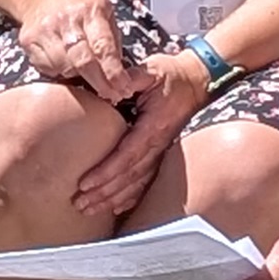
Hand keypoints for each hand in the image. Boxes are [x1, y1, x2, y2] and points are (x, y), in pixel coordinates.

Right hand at [12, 0, 135, 102]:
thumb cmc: (79, 6)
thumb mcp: (104, 12)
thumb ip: (113, 40)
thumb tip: (121, 74)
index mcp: (91, 10)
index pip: (103, 46)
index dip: (113, 71)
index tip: (123, 88)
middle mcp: (67, 19)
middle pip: (83, 61)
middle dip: (99, 83)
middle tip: (111, 95)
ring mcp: (45, 29)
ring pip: (64, 67)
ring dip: (78, 77)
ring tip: (86, 74)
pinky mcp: (29, 40)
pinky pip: (47, 67)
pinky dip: (59, 72)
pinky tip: (65, 64)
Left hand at [70, 49, 210, 220]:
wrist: (198, 81)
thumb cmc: (171, 74)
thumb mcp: (151, 70)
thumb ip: (132, 77)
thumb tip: (113, 85)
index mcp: (153, 126)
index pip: (127, 155)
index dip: (106, 172)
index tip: (85, 184)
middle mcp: (158, 144)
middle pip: (128, 176)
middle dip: (103, 192)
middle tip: (80, 204)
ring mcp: (162, 152)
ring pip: (136, 183)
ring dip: (112, 199)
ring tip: (90, 209)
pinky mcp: (162, 154)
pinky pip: (147, 182)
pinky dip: (131, 197)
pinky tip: (116, 208)